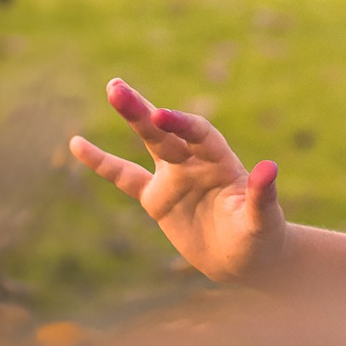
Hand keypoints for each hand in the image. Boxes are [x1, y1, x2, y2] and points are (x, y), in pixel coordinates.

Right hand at [68, 79, 286, 284]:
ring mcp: (174, 176)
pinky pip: (124, 177)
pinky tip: (76, 144)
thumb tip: (269, 168)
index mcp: (221, 161)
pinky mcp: (156, 198)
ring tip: (113, 89)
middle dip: (143, 111)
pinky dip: (102, 163)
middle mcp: (195, 162)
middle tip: (116, 86)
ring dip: (132, 116)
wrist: (243, 259)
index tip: (163, 116)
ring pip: (148, 142)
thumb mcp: (263, 219)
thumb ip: (261, 195)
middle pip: (167, 131)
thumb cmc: (260, 237)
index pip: (199, 134)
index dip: (182, 124)